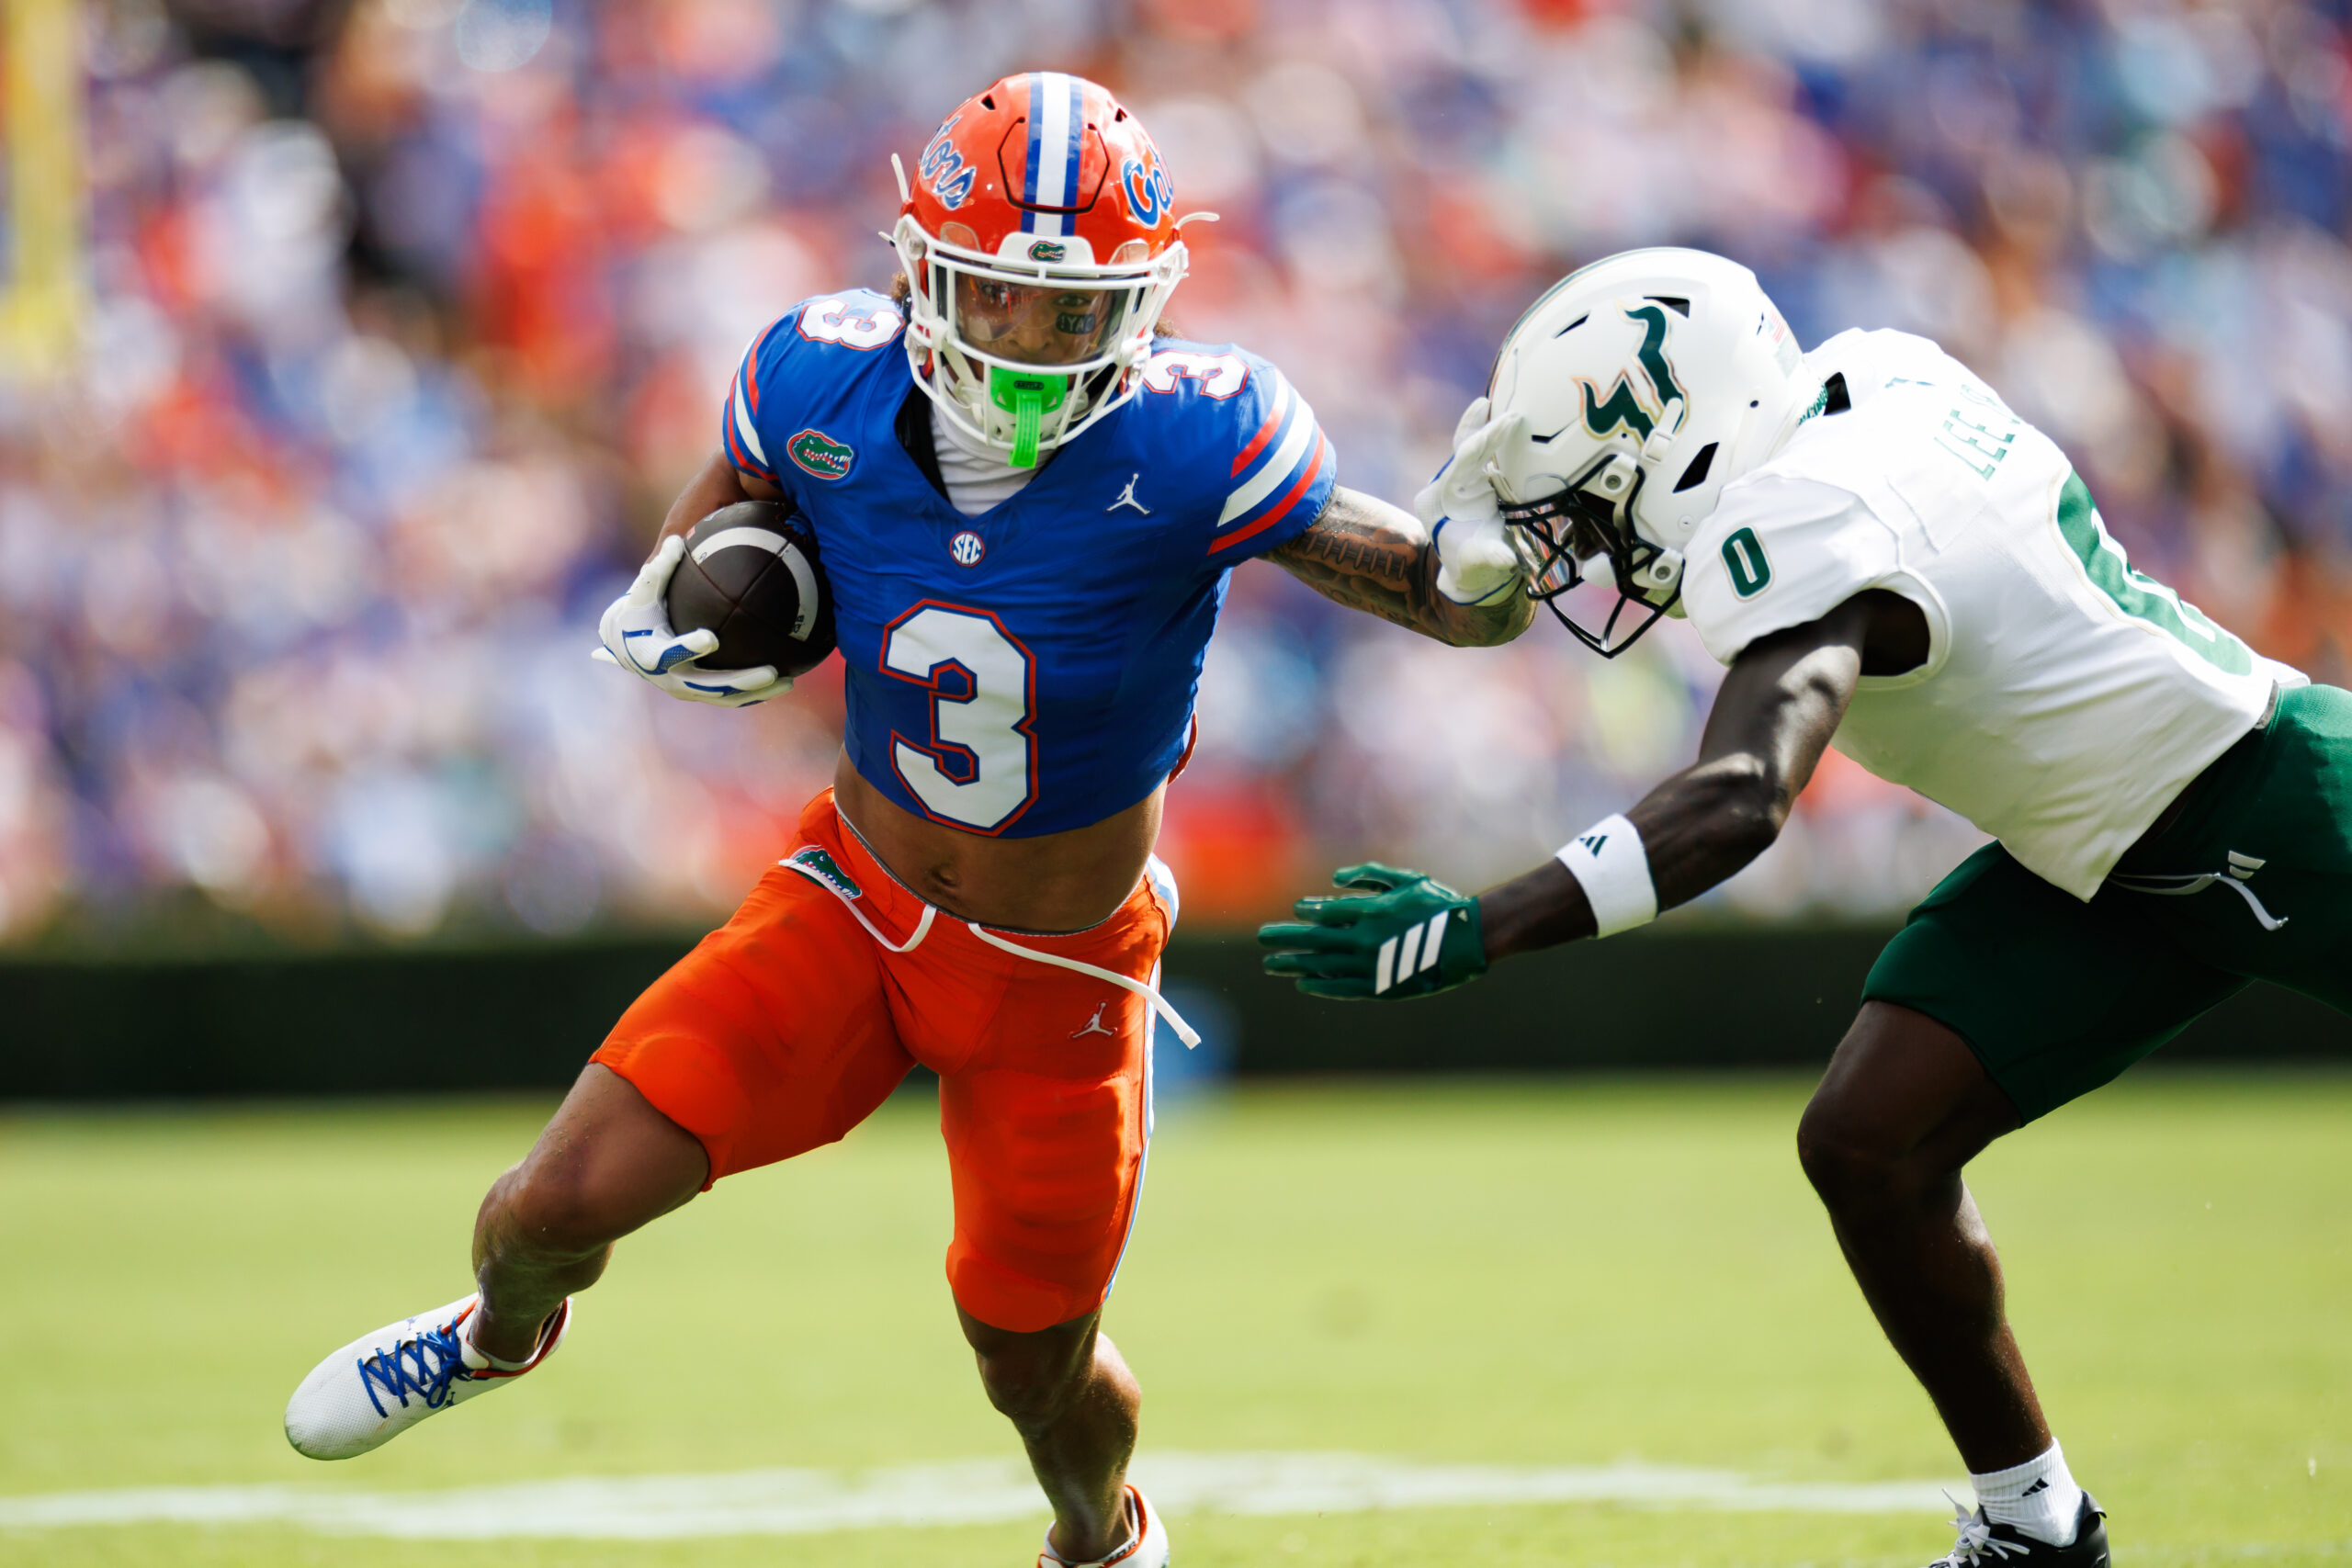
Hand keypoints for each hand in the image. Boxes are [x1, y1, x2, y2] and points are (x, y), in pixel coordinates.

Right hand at [592, 534, 791, 706]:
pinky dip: (756, 693)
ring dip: (757, 692)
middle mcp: (670, 680)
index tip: (711, 638)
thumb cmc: (638, 611)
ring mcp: (688, 690)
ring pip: (726, 697)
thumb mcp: (642, 592)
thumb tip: (676, 540)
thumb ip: (658, 569)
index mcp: (650, 655)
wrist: (628, 646)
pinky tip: (785, 681)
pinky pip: (732, 697)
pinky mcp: (701, 694)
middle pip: (709, 685)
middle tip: (770, 671)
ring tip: (787, 681)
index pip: (670, 654)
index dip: (689, 648)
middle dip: (740, 681)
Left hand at [1258, 862, 1488, 999]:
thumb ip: (1369, 875)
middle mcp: (1365, 940)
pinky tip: (1303, 982)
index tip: (1297, 910)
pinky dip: (1321, 985)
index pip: (1327, 913)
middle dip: (1285, 938)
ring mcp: (1371, 966)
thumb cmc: (1439, 904)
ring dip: (1293, 964)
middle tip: (1262, 937)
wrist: (1467, 941)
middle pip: (1314, 940)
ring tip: (1271, 963)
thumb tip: (1335, 878)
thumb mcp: (1406, 879)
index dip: (1308, 912)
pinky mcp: (1381, 987)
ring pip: (1322, 965)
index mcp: (1371, 912)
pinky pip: (1342, 987)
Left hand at [1414, 397, 1524, 605]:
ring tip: (1496, 403)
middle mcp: (1447, 485)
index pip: (1464, 461)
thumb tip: (1506, 559)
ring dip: (1483, 424)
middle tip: (1510, 410)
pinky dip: (1492, 437)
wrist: (1470, 572)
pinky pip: (1481, 454)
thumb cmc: (1475, 569)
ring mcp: (1460, 481)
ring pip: (1469, 446)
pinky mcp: (1474, 482)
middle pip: (1464, 447)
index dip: (1486, 440)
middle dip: (1484, 427)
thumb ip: (1491, 558)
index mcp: (1440, 500)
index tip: (1509, 422)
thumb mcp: (1481, 565)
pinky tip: (1508, 420)